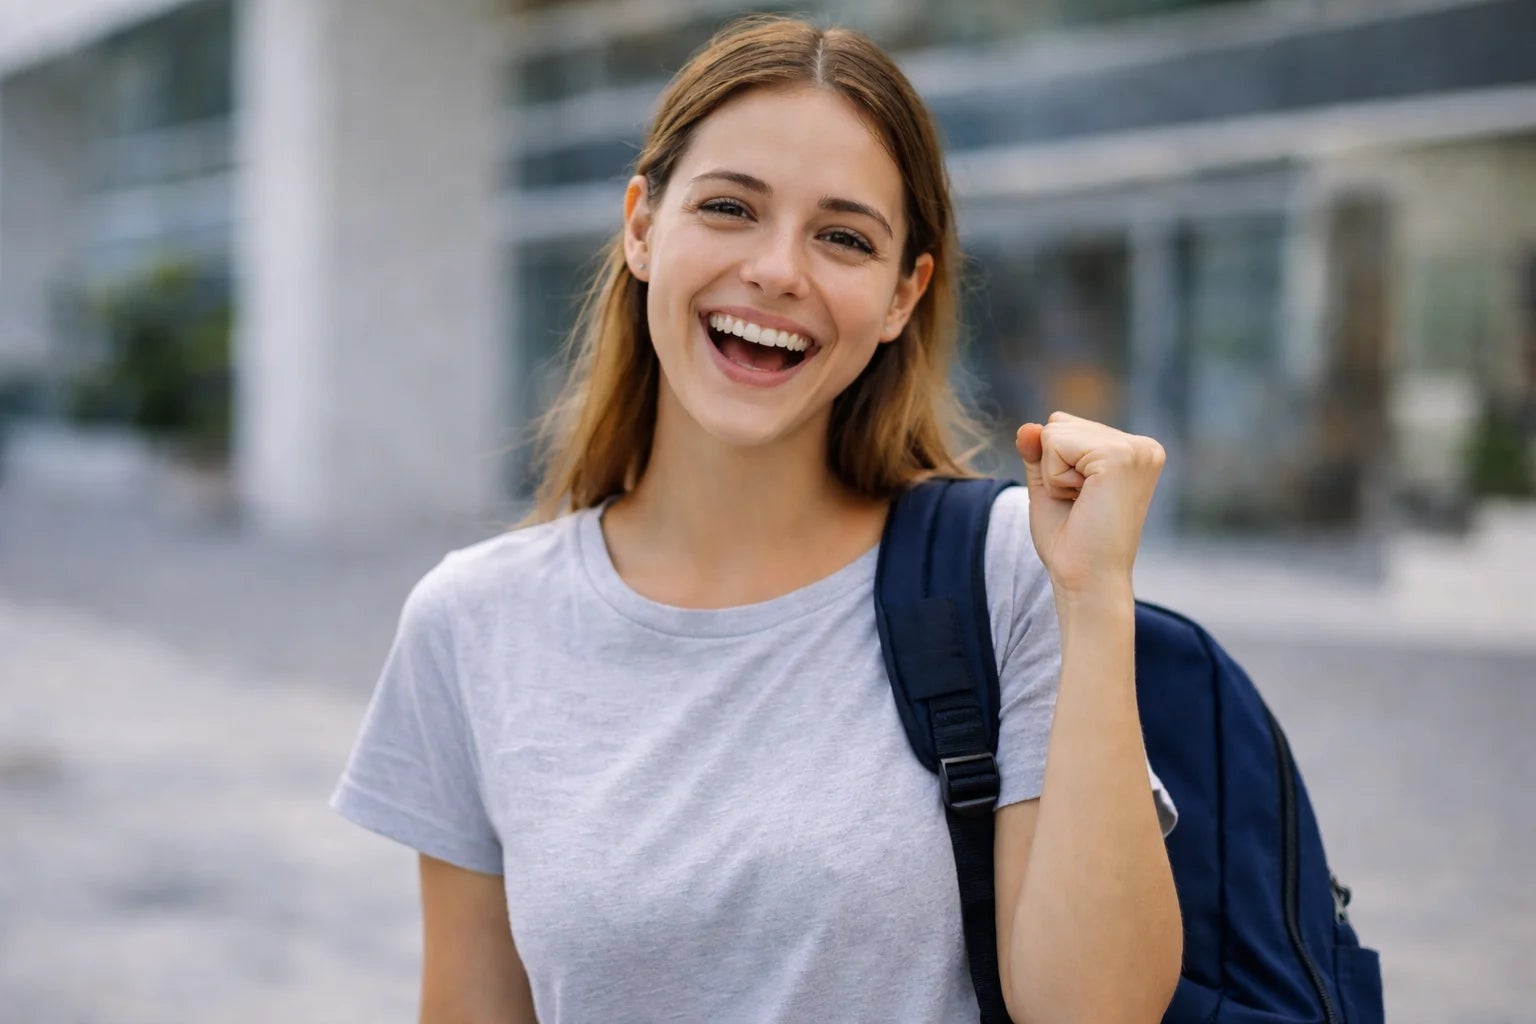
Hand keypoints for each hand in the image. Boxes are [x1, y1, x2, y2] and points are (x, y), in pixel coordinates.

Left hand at [1015, 412, 1165, 598]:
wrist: (1086, 580)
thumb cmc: (1071, 541)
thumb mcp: (1048, 485)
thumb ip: (1037, 450)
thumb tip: (1027, 426)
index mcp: (1134, 450)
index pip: (1065, 425)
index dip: (1054, 465)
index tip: (1080, 500)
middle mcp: (1143, 445)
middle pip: (1059, 423)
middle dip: (1052, 466)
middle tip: (1079, 504)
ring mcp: (1136, 449)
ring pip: (1054, 431)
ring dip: (1053, 474)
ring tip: (1082, 504)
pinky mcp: (1120, 456)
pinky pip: (1055, 443)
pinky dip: (1054, 477)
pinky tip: (1081, 501)